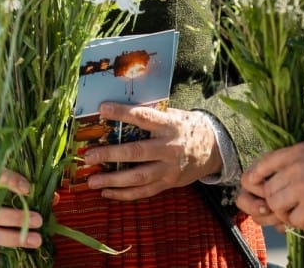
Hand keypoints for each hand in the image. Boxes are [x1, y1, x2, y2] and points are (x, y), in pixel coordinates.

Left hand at [77, 102, 221, 200]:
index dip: (123, 112)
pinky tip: (106, 192)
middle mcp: (170, 148)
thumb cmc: (185, 127)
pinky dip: (124, 194)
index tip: (102, 109)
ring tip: (92, 180)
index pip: (144, 117)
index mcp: (170, 125)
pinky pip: (144, 192)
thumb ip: (151, 114)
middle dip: (111, 154)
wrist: (214, 149)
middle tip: (89, 155)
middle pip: (138, 152)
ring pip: (139, 177)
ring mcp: (169, 169)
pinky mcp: (168, 184)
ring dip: (113, 180)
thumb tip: (117, 109)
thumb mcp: (173, 115)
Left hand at [235, 141, 303, 230]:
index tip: (255, 186)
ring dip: (286, 214)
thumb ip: (296, 158)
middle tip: (288, 207)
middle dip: (275, 202)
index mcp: (294, 152)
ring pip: (276, 206)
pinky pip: (294, 220)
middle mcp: (293, 168)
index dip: (254, 177)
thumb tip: (280, 171)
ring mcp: (301, 187)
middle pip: (268, 191)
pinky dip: (301, 224)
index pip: (263, 164)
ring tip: (300, 213)